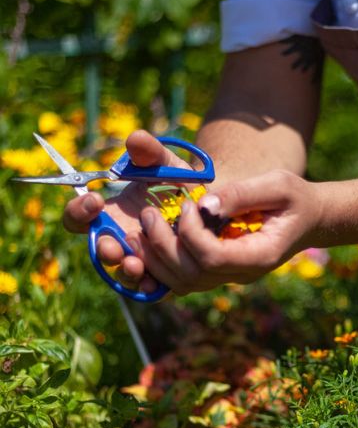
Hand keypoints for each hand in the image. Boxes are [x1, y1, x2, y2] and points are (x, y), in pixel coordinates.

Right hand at [63, 130, 193, 292]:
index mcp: (109, 213)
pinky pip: (147, 288)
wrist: (210, 208)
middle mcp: (119, 239)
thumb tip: (135, 139)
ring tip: (136, 264)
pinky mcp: (159, 276)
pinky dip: (148, 287)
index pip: (79, 217)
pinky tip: (155, 284)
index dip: (79, 210)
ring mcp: (138, 260)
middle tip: (113, 244)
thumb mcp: (168, 165)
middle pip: (98, 250)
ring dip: (125, 270)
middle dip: (103, 248)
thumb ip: (151, 153)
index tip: (95, 199)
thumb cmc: (180, 184)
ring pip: (121, 273)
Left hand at [125, 170, 322, 294]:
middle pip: (193, 275)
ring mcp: (228, 276)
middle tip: (148, 216)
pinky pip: (183, 279)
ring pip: (183, 283)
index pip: (214, 258)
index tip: (188, 204)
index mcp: (259, 256)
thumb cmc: (294, 199)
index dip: (192, 234)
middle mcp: (241, 274)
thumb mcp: (278, 185)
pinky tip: (148, 244)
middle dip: (165, 247)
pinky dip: (161, 266)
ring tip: (138, 232)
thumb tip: (204, 204)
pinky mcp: (217, 271)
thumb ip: (242, 194)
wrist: (306, 218)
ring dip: (155, 260)